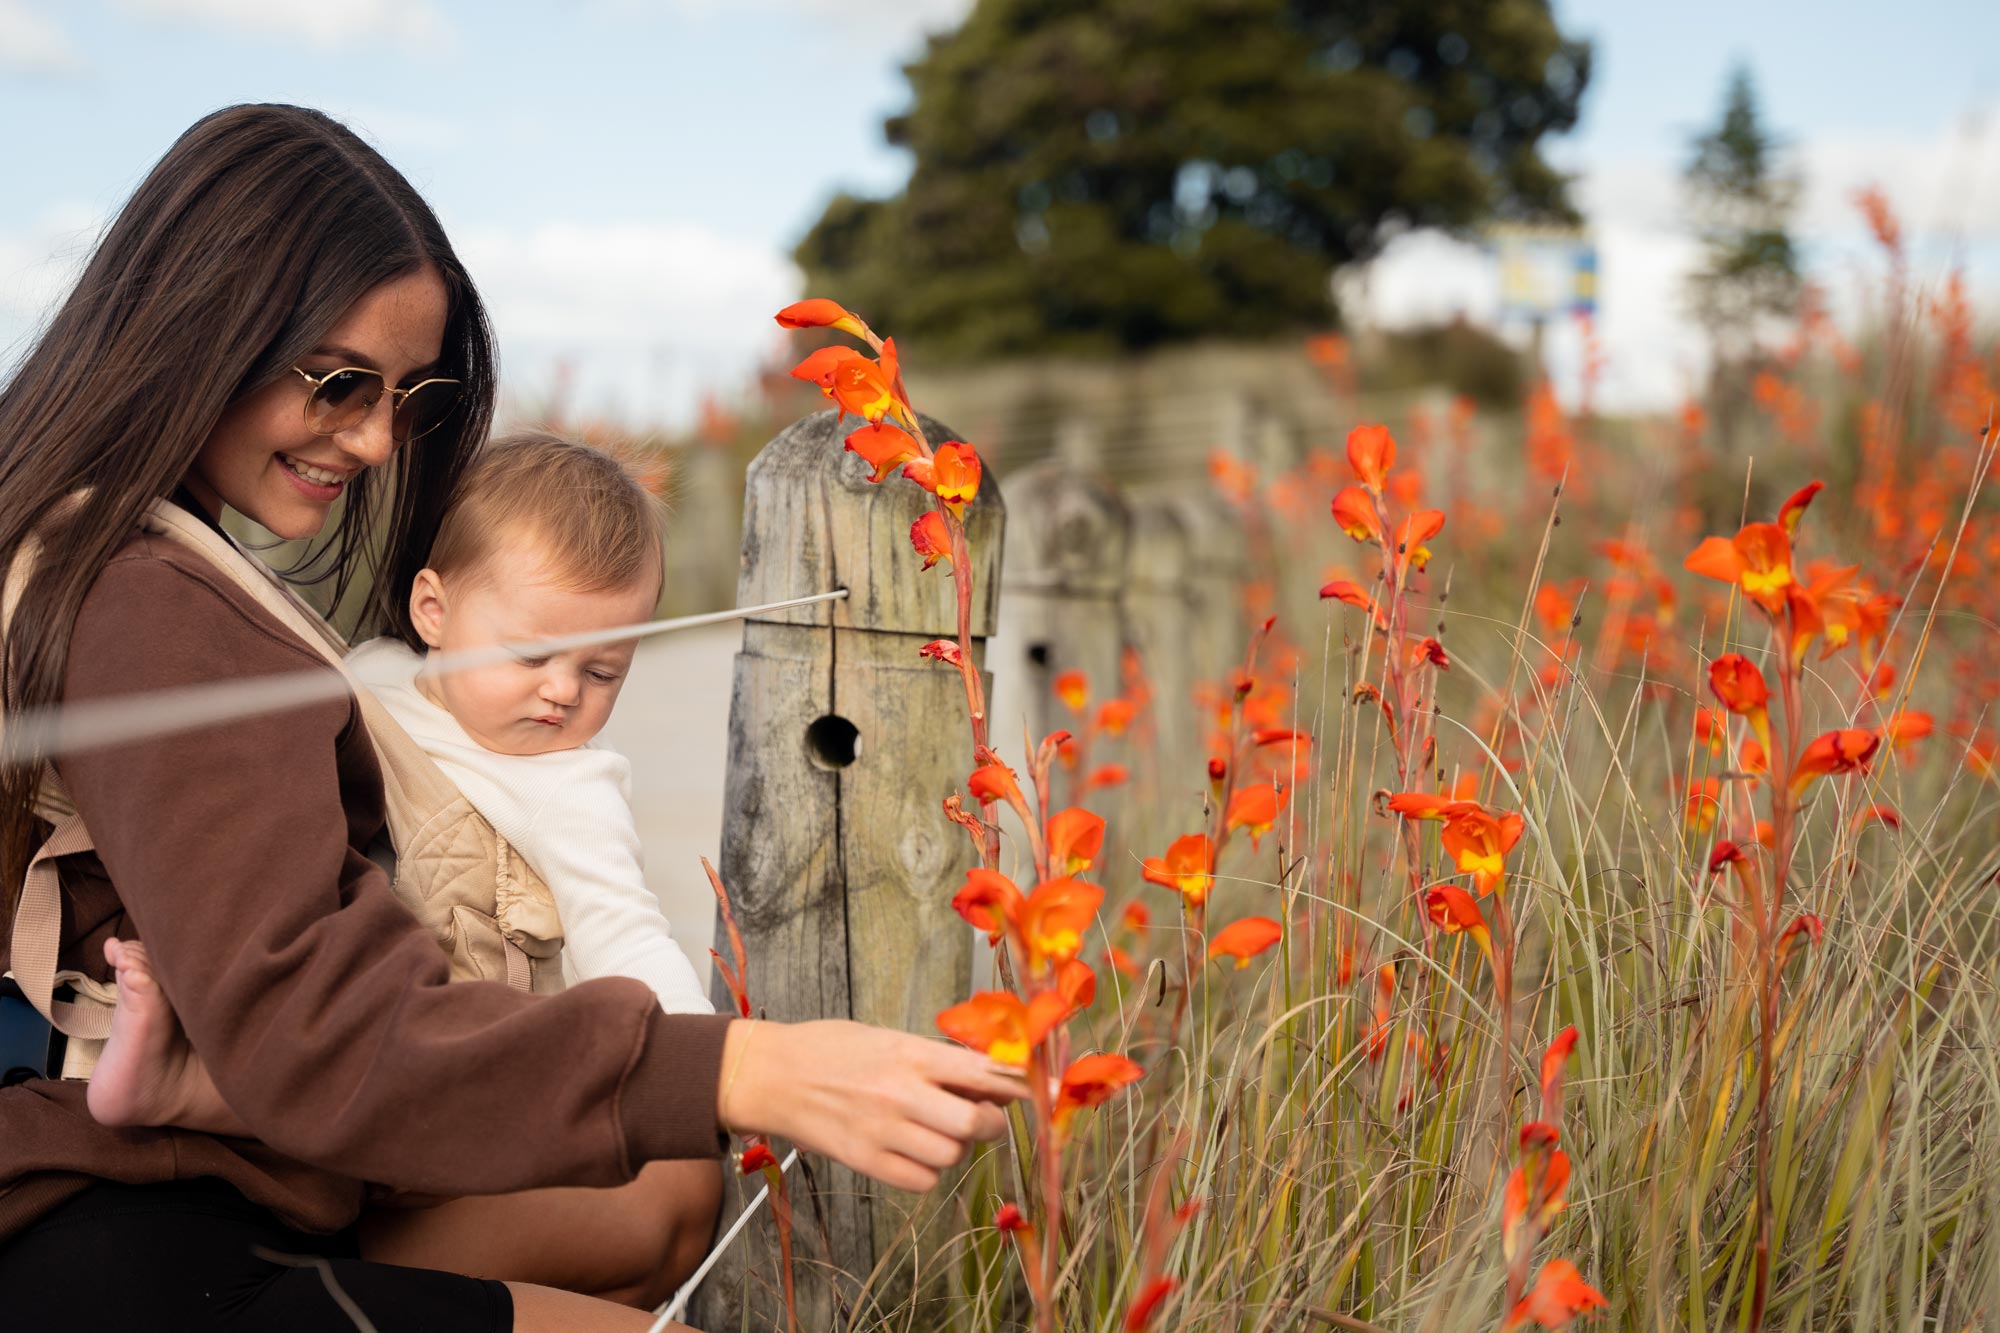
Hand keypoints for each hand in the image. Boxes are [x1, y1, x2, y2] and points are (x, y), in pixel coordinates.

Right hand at [717, 1019, 1026, 1192]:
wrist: (771, 1073)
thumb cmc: (830, 1048)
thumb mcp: (889, 1037)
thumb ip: (938, 1060)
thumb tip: (993, 1079)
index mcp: (912, 1053)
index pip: (985, 1073)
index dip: (1023, 1087)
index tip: (1045, 1094)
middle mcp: (902, 1092)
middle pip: (976, 1124)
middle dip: (993, 1125)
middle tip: (986, 1119)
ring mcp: (883, 1130)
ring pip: (952, 1156)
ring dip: (958, 1149)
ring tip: (939, 1133)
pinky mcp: (864, 1160)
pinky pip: (921, 1181)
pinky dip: (929, 1171)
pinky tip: (915, 1152)